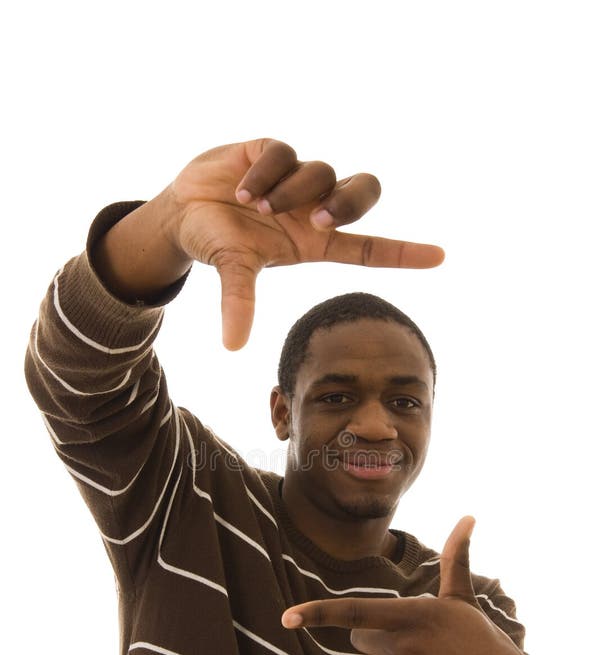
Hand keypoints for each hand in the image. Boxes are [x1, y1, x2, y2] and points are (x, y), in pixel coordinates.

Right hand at [168, 138, 444, 348]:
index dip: (404, 252)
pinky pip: (284, 153)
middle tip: (318, 219)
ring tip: (254, 208)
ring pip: (321, 172)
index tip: (441, 257)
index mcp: (315, 242)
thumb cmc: (218, 243)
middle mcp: (313, 208)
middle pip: (363, 192)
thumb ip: (239, 303)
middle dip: (349, 203)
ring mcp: (296, 179)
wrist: (182, 213)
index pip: (370, 248)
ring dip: (289, 193)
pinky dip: (265, 174)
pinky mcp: (273, 151)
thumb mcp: (232, 271)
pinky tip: (242, 190)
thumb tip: (232, 346)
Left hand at [282, 517, 548, 654]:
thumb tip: (468, 516)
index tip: (286, 617)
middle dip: (378, 635)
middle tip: (419, 641)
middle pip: (361, 636)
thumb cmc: (480, 639)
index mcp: (415, 614)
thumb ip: (456, 558)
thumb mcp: (463, 600)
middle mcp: (405, 646)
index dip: (318, 613)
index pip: (356, 612)